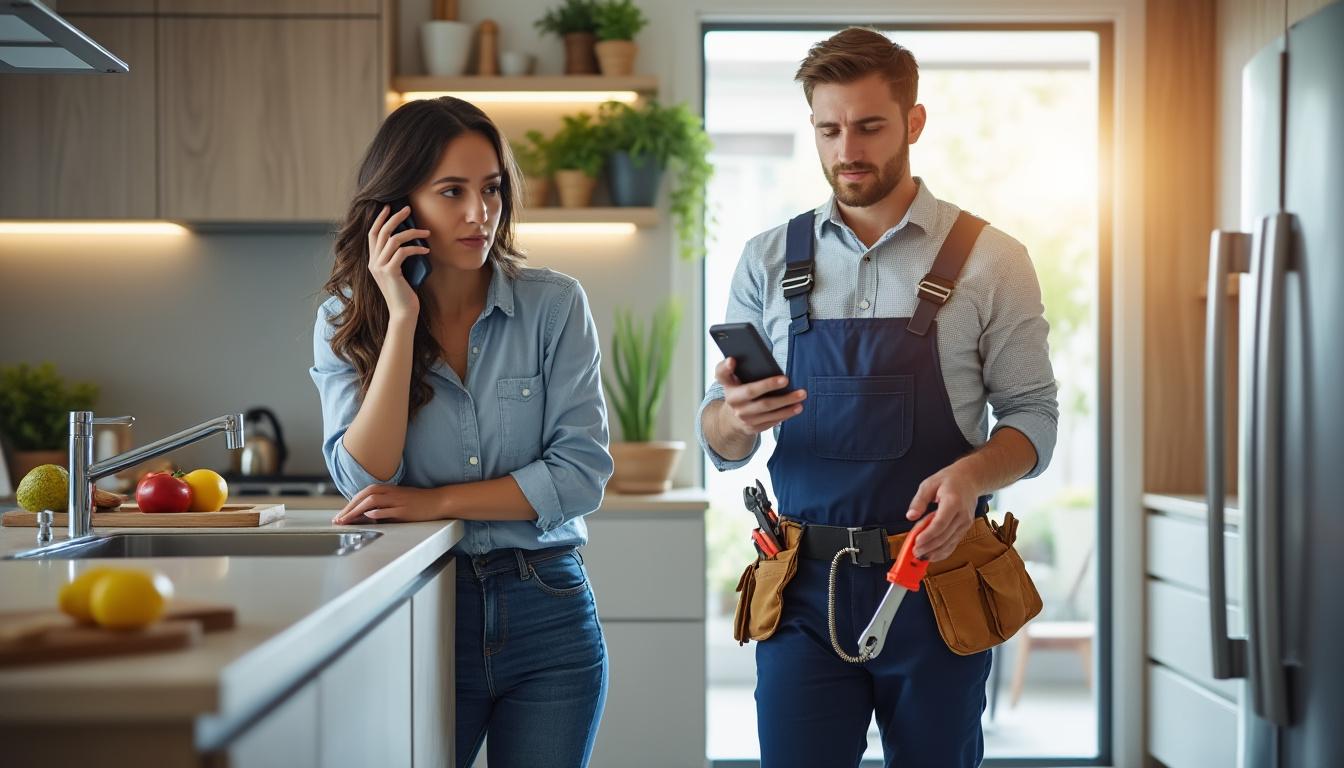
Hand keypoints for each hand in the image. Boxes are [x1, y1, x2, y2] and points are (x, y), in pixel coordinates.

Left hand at [332, 484, 443, 524]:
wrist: (438, 501)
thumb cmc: (419, 502)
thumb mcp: (398, 500)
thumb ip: (383, 505)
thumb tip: (366, 514)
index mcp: (388, 489)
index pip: (364, 494)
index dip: (350, 503)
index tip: (341, 514)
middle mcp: (391, 493)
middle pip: (365, 496)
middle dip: (349, 507)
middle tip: (339, 519)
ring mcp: (398, 500)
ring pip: (373, 501)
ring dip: (357, 510)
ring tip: (347, 520)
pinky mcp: (405, 509)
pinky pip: (389, 509)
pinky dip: (377, 511)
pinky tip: (368, 515)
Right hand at [367, 204, 429, 323]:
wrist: (403, 313)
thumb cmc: (405, 293)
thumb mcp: (399, 271)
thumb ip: (397, 257)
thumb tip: (409, 238)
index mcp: (373, 261)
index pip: (372, 234)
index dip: (379, 219)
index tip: (389, 207)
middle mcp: (373, 262)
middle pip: (382, 232)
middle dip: (395, 217)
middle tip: (408, 209)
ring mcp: (380, 267)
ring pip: (393, 239)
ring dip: (412, 233)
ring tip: (426, 232)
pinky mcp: (390, 272)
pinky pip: (403, 252)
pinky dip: (416, 248)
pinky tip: (426, 250)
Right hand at [713, 357, 807, 436]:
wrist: (732, 419)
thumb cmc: (738, 392)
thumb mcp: (732, 380)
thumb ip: (734, 368)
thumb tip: (743, 360)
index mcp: (728, 386)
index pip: (723, 375)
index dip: (726, 367)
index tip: (732, 360)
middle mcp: (733, 403)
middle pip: (752, 392)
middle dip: (771, 386)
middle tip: (787, 380)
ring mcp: (743, 417)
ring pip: (768, 411)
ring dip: (786, 404)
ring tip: (800, 397)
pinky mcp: (752, 428)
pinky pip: (771, 421)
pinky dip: (785, 414)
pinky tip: (795, 408)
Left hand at [905, 464, 981, 561]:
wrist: (971, 479)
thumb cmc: (950, 480)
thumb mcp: (929, 484)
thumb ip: (919, 501)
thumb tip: (910, 516)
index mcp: (953, 502)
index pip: (940, 524)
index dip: (928, 535)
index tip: (916, 542)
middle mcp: (962, 515)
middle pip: (944, 536)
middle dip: (928, 547)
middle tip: (914, 552)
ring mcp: (965, 523)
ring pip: (949, 543)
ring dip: (934, 552)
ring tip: (920, 557)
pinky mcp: (965, 528)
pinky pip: (954, 543)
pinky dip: (943, 552)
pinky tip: (932, 556)